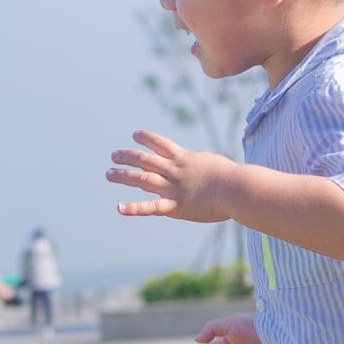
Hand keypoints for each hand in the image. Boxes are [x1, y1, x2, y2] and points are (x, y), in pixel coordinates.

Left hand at [108, 129, 237, 223]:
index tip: (135, 135)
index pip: (161, 143)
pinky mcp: (175, 206)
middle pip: (145, 160)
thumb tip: (199, 165)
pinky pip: (151, 207)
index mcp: (184, 158)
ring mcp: (173, 188)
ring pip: (142, 180)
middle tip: (114, 155)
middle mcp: (174, 170)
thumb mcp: (213, 164)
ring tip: (108, 174)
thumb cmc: (232, 177)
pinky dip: (134, 208)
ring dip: (123, 176)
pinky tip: (119, 208)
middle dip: (127, 156)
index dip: (146, 138)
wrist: (235, 188)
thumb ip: (201, 164)